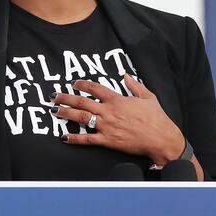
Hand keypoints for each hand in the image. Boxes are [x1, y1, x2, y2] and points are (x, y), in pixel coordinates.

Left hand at [50, 74, 184, 165]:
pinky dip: (75, 138)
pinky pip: (88, 139)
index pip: (95, 88)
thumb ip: (135, 85)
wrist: (160, 138)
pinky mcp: (108, 141)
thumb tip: (126, 75)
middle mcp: (109, 111)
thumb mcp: (148, 97)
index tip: (74, 83)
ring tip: (54, 111)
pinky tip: (64, 137)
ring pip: (82, 118)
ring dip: (66, 113)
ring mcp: (107, 126)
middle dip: (66, 98)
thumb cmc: (156, 118)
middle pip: (82, 102)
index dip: (82, 84)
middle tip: (54, 96)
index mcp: (118, 99)